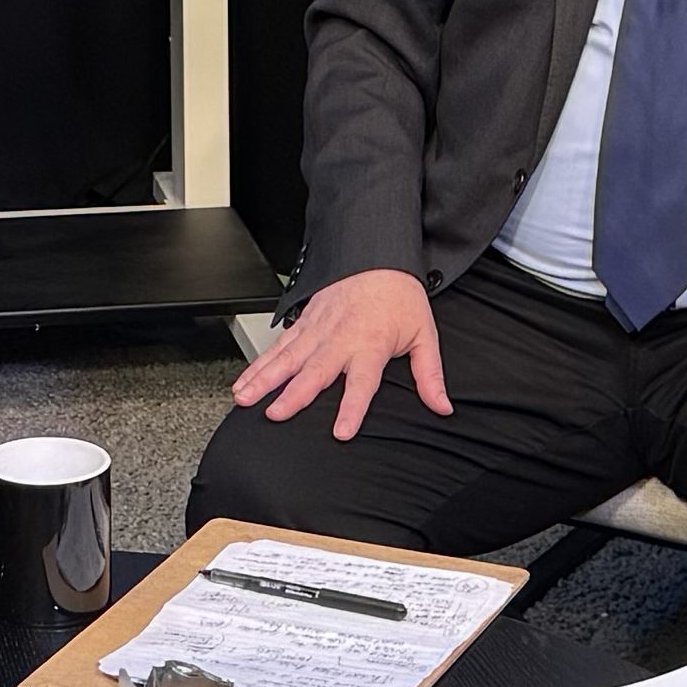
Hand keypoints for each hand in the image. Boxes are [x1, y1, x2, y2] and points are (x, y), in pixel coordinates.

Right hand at [229, 267, 446, 440]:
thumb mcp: (424, 333)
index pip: (362, 382)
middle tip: (275, 414)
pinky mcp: (303, 323)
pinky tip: (244, 381)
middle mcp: (340, 339)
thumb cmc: (399, 296)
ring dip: (264, 380)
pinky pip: (277, 346)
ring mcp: (317, 330)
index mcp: (370, 344)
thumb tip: (442, 406)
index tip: (341, 432)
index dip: (352, 408)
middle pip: (314, 371)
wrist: (376, 254)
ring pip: (286, 358)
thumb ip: (430, 374)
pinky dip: (258, 364)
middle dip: (292, 395)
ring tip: (245, 399)